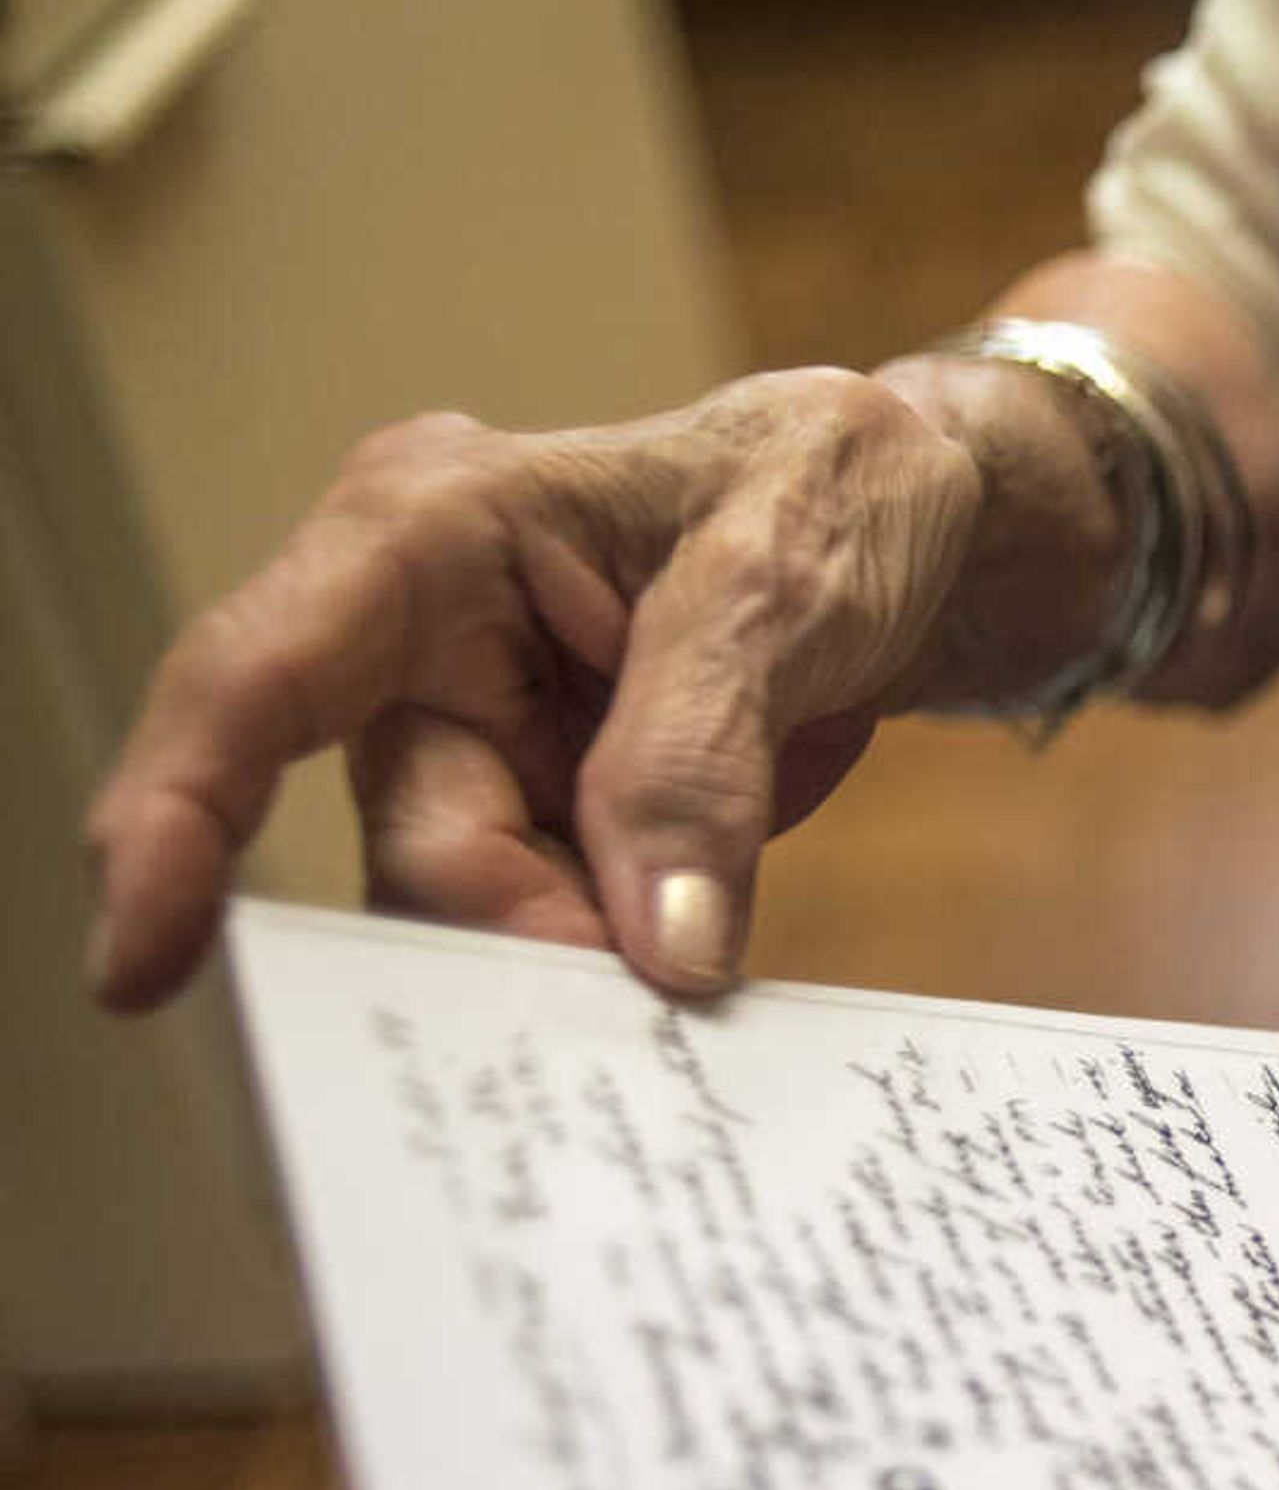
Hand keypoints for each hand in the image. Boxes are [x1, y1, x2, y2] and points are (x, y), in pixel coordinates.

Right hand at [81, 359, 1110, 1008]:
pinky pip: (550, 920)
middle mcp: (416, 640)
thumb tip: (656, 948)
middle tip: (657, 995)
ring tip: (700, 971)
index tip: (141, 967)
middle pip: (419, 846)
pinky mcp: (540, 808)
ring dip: (585, 962)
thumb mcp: (791, 587)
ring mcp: (474, 735)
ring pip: (482, 906)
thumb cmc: (842, 495)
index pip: (257, 678)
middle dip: (529, 935)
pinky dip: (618, 963)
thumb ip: (703, 754)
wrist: (926, 525)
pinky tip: (689, 968)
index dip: (177, 821)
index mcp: (432, 530)